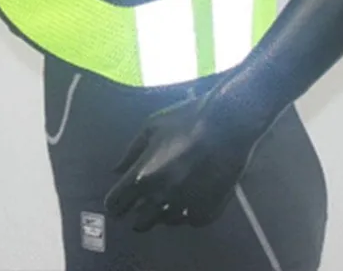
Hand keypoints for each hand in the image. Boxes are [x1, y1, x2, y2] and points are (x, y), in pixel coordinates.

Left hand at [103, 90, 257, 230]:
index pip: (115, 205)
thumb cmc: (186, 119)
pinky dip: (189, 212)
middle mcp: (160, 197)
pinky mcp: (206, 212)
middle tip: (146, 199)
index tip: (120, 201)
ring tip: (173, 191)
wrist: (227, 123)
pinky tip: (193, 194)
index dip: (115, 204)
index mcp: (141, 176)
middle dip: (139, 212)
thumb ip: (130, 151)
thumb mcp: (151, 126)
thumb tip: (116, 170)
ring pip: (166, 222)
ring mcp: (184, 207)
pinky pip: (191, 221)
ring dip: (165, 211)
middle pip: (139, 223)